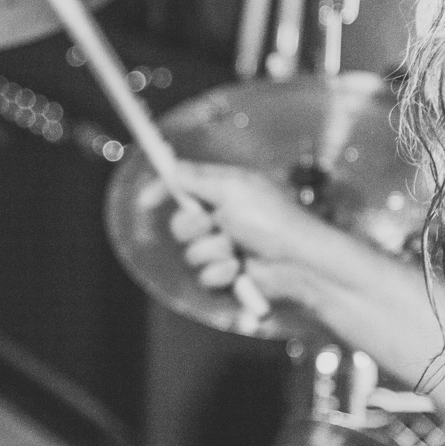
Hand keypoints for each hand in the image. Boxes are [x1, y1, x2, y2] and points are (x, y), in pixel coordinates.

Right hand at [169, 160, 338, 293]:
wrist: (298, 263)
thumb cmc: (273, 219)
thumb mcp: (233, 188)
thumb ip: (196, 179)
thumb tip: (169, 169)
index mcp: (224, 192)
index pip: (184, 187)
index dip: (163, 191)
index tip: (146, 201)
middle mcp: (221, 219)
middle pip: (179, 224)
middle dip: (191, 226)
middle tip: (210, 222)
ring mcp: (223, 249)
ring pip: (189, 253)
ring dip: (210, 250)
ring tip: (235, 250)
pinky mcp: (227, 277)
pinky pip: (203, 276)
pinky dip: (218, 272)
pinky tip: (237, 270)